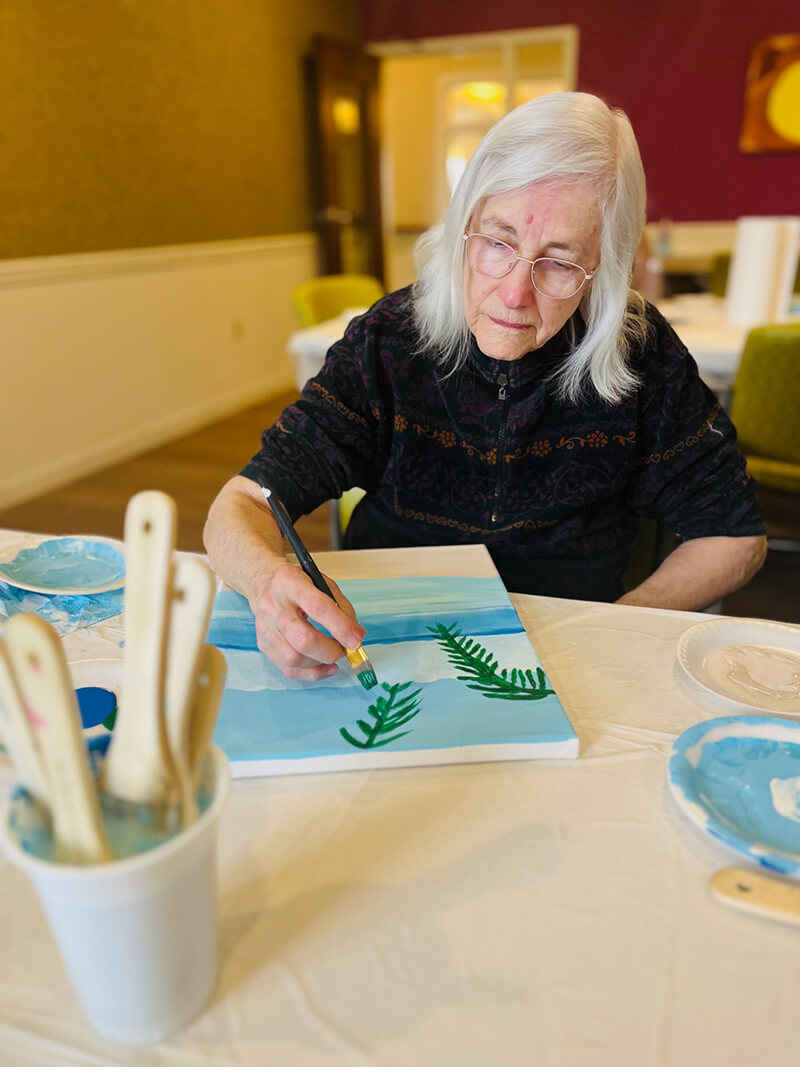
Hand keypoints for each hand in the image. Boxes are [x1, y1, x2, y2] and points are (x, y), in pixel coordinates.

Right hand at [250, 562, 365, 679]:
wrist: (265, 584)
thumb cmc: (298, 584)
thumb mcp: (323, 584)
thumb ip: (342, 609)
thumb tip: (357, 636)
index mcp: (290, 582)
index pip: (318, 608)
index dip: (340, 627)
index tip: (356, 641)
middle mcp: (273, 605)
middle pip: (303, 640)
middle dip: (330, 651)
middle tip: (344, 650)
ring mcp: (265, 627)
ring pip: (294, 659)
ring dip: (321, 663)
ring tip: (333, 655)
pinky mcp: (263, 644)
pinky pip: (288, 668)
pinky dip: (311, 672)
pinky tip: (324, 665)